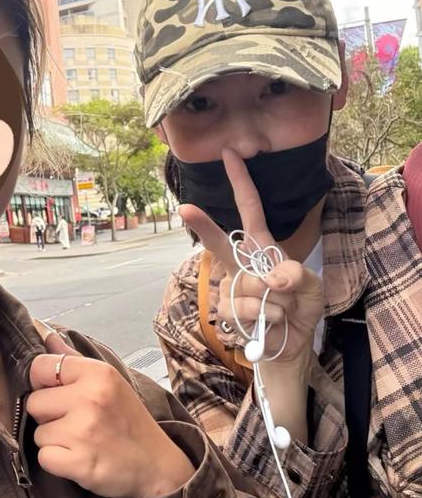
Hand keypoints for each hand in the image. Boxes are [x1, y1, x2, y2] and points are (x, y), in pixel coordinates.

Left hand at [27, 332, 194, 497]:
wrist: (156, 465)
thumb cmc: (128, 420)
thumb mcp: (108, 381)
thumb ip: (72, 358)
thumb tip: (42, 331)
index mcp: (98, 373)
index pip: (39, 366)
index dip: (42, 383)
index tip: (59, 394)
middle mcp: (90, 397)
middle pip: (34, 402)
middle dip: (48, 415)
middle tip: (75, 422)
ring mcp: (84, 431)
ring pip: (38, 433)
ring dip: (54, 440)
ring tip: (82, 441)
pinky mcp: (79, 462)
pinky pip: (44, 458)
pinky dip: (57, 462)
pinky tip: (79, 458)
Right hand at [179, 148, 322, 366]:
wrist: (291, 344)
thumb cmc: (299, 306)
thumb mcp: (310, 287)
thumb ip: (296, 276)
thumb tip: (272, 277)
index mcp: (260, 245)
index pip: (249, 208)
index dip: (241, 180)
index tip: (230, 153)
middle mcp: (240, 263)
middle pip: (218, 242)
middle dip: (204, 226)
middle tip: (186, 208)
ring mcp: (231, 287)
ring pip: (251, 286)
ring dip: (278, 301)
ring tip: (283, 309)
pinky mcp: (227, 312)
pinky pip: (249, 310)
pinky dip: (271, 317)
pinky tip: (273, 322)